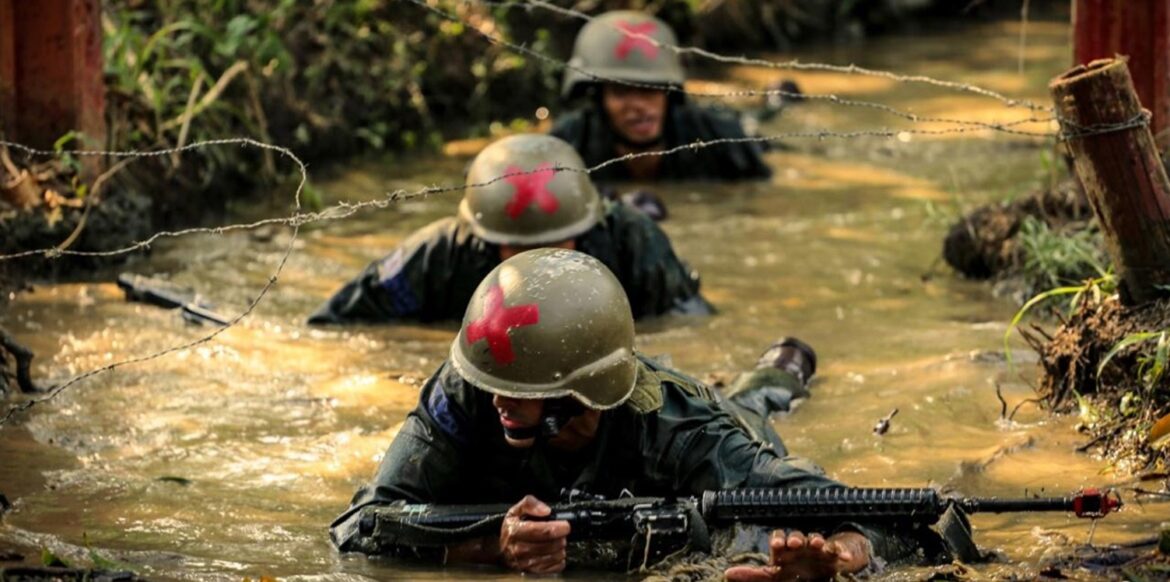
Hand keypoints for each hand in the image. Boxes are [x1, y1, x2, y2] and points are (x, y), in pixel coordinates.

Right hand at [498, 495, 569, 573]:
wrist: (502, 550)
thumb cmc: (511, 530)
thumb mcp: (516, 511)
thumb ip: (530, 504)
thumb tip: (546, 510)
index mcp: (515, 532)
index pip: (544, 531)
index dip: (559, 528)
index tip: (565, 526)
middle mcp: (519, 549)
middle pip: (552, 544)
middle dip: (561, 537)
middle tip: (560, 534)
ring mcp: (525, 563)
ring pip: (554, 556)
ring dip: (560, 548)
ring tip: (556, 542)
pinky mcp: (532, 572)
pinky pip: (555, 567)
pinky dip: (558, 560)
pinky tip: (553, 553)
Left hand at [724, 530, 869, 581]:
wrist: (821, 569)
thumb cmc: (793, 571)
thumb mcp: (774, 576)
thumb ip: (753, 576)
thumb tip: (727, 574)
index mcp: (784, 550)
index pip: (778, 539)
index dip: (778, 540)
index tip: (778, 545)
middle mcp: (800, 545)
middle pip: (797, 537)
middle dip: (797, 538)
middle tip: (796, 542)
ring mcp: (817, 548)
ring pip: (817, 539)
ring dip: (817, 539)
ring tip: (818, 543)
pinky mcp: (834, 554)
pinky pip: (838, 550)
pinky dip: (841, 552)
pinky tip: (843, 557)